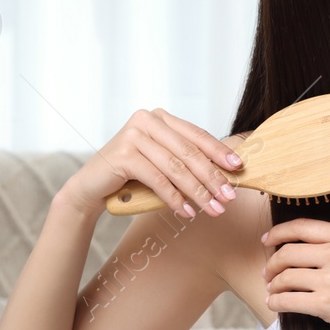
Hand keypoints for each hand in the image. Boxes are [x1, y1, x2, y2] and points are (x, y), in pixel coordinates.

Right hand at [60, 108, 243, 219]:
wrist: (92, 187)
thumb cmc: (131, 176)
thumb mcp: (162, 162)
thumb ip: (185, 160)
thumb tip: (226, 172)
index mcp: (160, 117)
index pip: (196, 134)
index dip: (219, 152)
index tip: (238, 169)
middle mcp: (147, 120)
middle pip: (188, 152)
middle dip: (212, 177)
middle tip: (229, 197)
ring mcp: (133, 135)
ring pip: (175, 167)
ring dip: (198, 192)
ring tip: (213, 209)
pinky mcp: (123, 154)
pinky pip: (158, 179)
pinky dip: (174, 198)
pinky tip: (186, 212)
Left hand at [261, 219, 329, 329]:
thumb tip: (301, 251)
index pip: (301, 227)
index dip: (278, 233)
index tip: (266, 241)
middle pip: (288, 252)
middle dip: (272, 264)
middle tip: (268, 274)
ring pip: (284, 277)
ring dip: (273, 286)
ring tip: (273, 291)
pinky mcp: (326, 304)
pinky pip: (287, 301)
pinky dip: (276, 303)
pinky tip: (276, 305)